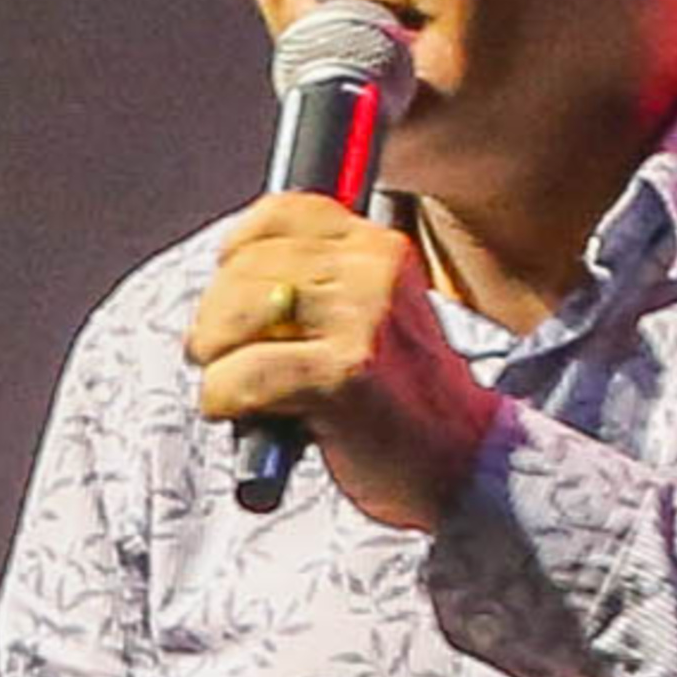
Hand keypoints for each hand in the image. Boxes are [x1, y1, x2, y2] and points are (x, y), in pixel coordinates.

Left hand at [187, 195, 500, 532]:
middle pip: (243, 268)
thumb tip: (228, 277)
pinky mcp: (341, 376)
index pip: (278, 214)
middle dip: (214, 321)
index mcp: (379, 249)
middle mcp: (372, 272)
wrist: (462, 462)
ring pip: (231, 317)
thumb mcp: (374, 316)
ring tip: (234, 390)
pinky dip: (223, 400)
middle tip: (221, 360)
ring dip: (215, 360)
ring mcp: (360, 321)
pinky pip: (241, 374)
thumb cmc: (404, 400)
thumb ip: (318, 286)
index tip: (230, 296)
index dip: (236, 255)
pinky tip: (245, 416)